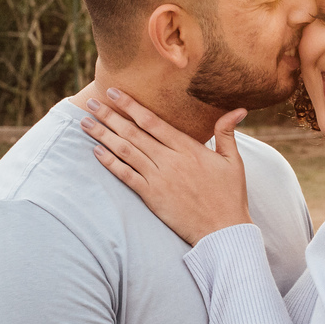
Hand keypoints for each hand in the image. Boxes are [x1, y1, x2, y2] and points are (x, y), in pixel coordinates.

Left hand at [81, 88, 252, 245]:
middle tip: (91, 102)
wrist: (223, 231)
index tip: (114, 92)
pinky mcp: (152, 197)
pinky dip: (110, 163)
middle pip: (133, 133)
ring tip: (85, 123)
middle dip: (109, 116)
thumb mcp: (233, 161)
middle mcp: (170, 160)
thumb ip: (227, 132)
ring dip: (103, 136)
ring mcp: (159, 179)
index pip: (153, 122)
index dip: (131, 106)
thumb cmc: (230, 196)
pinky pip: (126, 176)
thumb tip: (239, 108)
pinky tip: (96, 152)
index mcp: (188, 148)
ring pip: (125, 152)